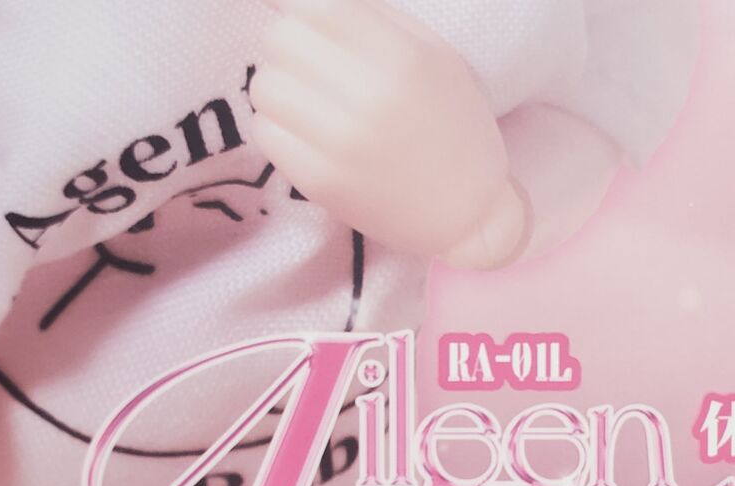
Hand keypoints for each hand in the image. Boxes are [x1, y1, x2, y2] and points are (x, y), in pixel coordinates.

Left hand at [250, 0, 529, 266]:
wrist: (469, 215)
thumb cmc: (455, 126)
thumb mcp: (436, 56)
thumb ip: (375, 16)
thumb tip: (303, 1)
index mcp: (401, 58)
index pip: (313, 5)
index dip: (295, 4)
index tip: (295, 11)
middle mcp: (368, 97)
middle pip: (279, 39)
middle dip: (290, 43)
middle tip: (314, 62)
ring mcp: (339, 144)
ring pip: (264, 85)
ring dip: (281, 85)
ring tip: (312, 100)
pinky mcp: (318, 182)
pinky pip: (264, 132)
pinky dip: (279, 126)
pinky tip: (310, 133)